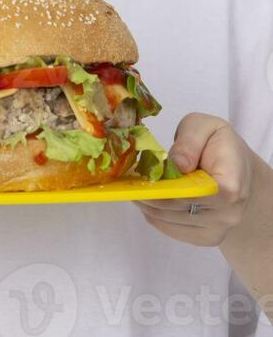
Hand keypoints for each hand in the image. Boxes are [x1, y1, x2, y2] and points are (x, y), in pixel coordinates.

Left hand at [131, 112, 254, 246]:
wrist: (239, 170)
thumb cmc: (219, 144)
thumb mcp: (206, 126)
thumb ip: (190, 141)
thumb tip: (178, 163)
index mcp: (231, 186)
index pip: (194, 194)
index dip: (166, 188)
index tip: (142, 176)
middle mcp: (227, 214)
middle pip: (176, 209)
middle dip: (148, 194)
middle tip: (127, 180)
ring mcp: (216, 230)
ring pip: (169, 221)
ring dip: (147, 204)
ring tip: (135, 186)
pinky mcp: (204, 238)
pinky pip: (171, 229)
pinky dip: (154, 214)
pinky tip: (148, 198)